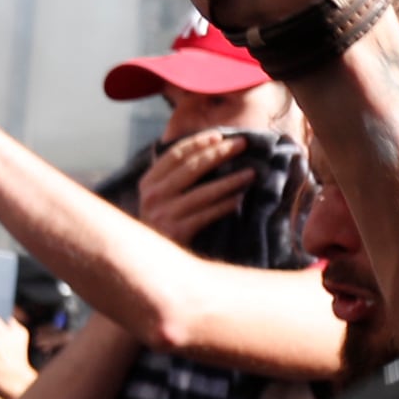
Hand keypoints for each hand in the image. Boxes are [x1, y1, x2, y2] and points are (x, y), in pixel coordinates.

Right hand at [137, 131, 255, 244]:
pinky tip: (240, 199)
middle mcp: (152, 197)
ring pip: (203, 192)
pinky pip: (207, 214)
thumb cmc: (162, 223)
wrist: (153, 263)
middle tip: (242, 144)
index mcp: (147, 183)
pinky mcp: (176, 233)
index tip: (220, 135)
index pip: (174, 155)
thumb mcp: (158, 197)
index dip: (198, 142)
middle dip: (219, 153)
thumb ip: (172, 176)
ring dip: (230, 181)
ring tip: (251, 173)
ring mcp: (163, 215)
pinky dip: (225, 205)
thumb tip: (208, 149)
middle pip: (191, 168)